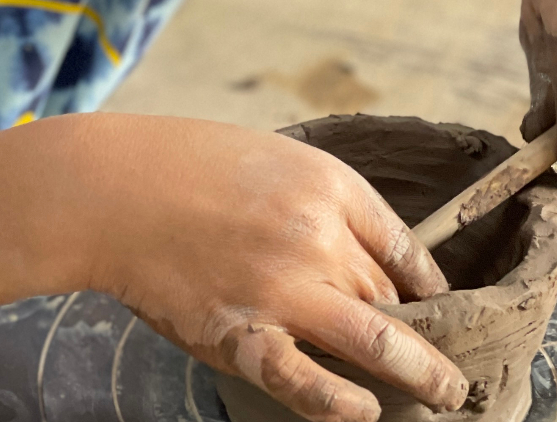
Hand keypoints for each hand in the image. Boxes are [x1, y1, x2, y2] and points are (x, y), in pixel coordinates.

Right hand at [79, 116, 467, 421]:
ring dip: (424, 375)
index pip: (406, 247)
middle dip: (428, 332)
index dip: (432, 285)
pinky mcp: (240, 333)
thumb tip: (357, 258)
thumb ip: (317, 204)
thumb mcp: (268, 158)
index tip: (439, 306)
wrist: (107, 189)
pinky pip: (307, 382)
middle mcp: (316, 236)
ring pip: (379, 343)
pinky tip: (365, 411)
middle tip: (449, 358)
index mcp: (328, 186)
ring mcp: (281, 288)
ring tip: (448, 394)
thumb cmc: (181, 164)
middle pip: (393, 296)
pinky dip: (343, 404)